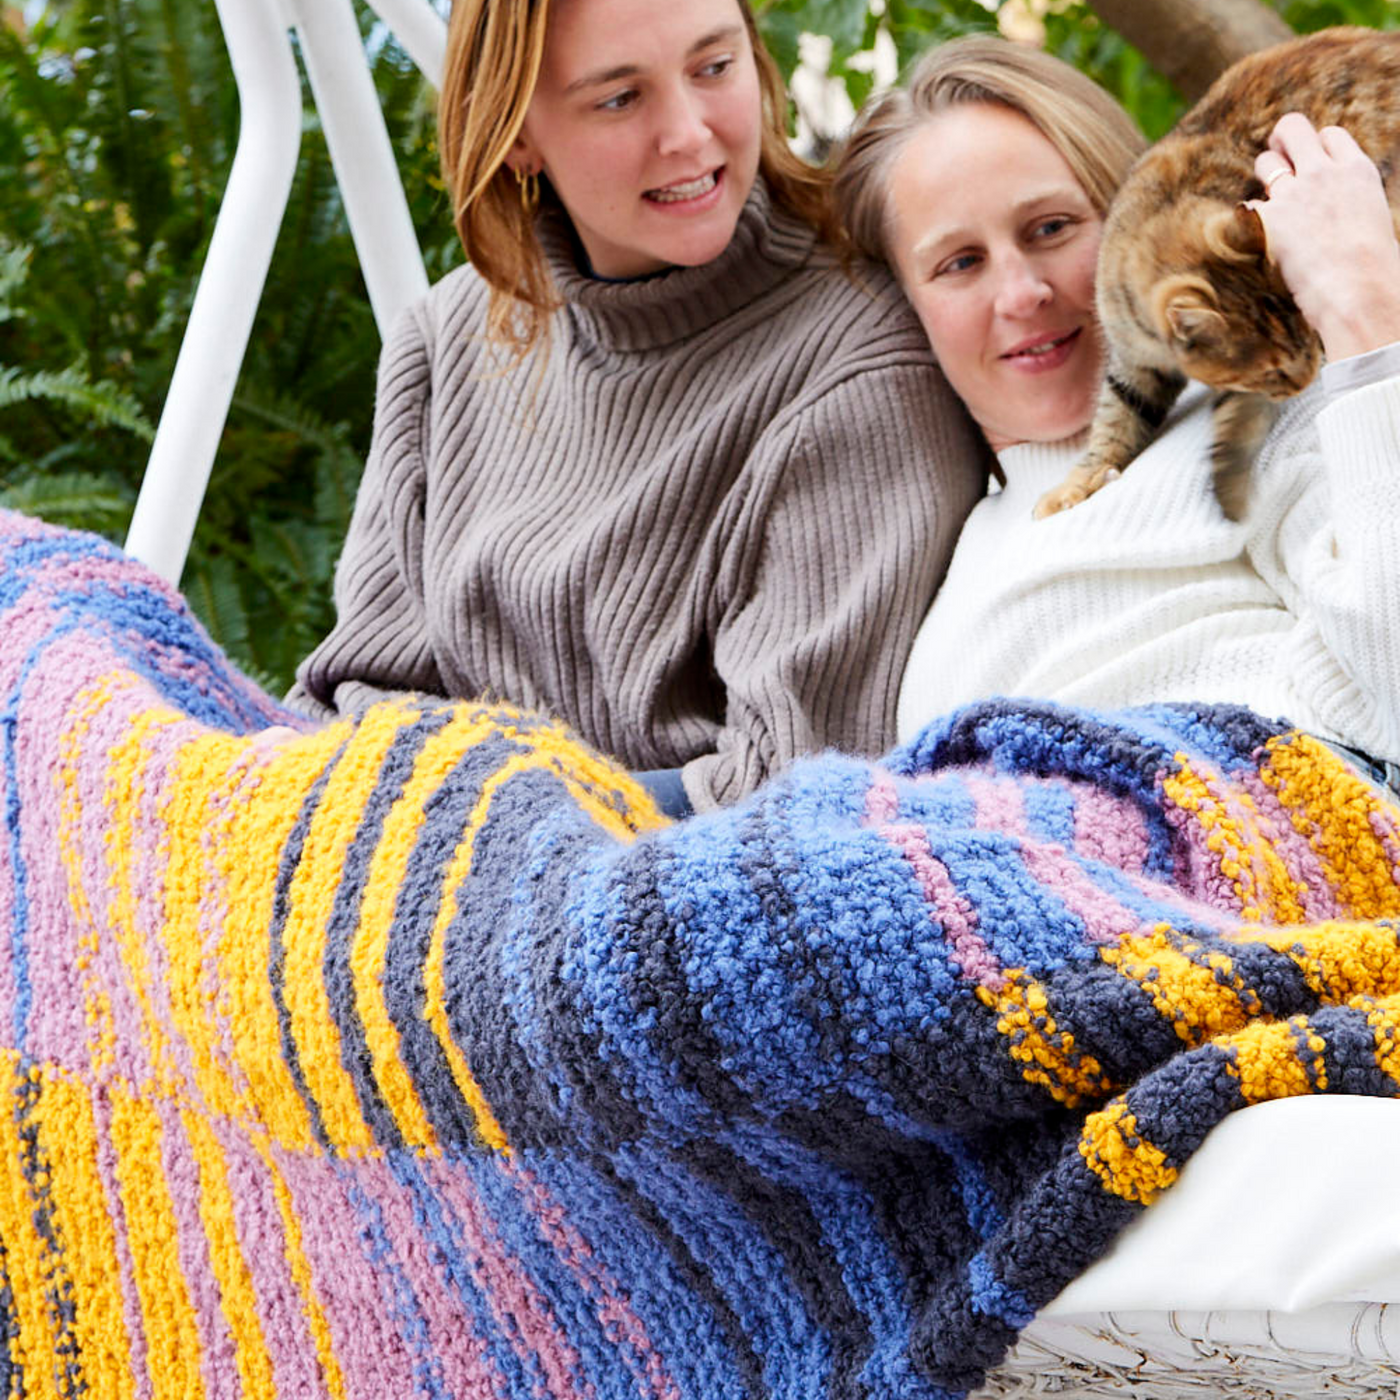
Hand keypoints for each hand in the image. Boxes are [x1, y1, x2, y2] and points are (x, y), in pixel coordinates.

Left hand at [1248, 112, 1399, 361]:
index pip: (1329, 134)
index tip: (1312, 166)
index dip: (1316, 148)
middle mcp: (1324, 173)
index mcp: (1356, 170)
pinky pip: (1248, 206)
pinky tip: (1259, 235)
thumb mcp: (1369, 218)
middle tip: (1277, 161)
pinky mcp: (1268, 219)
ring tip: (1271, 201)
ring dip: (1264, 177)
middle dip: (1280, 140)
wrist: (1358, 290)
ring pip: (1266, 161)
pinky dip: (1250, 220)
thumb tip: (1333, 212)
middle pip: (1292, 128)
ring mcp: (1294, 194)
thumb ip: (1347, 200)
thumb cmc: (1371, 268)